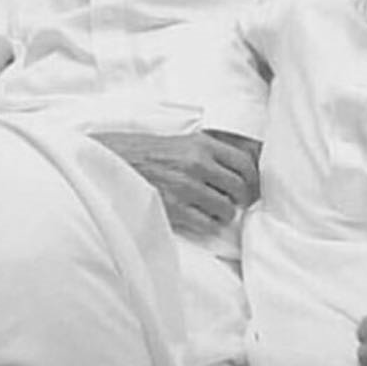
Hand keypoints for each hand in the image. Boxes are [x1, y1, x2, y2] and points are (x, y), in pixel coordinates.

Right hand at [93, 130, 259, 236]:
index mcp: (201, 144)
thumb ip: (210, 150)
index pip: (245, 163)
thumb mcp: (182, 141)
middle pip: (239, 188)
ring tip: (214, 211)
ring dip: (224, 214)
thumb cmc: (148, 153)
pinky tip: (202, 219)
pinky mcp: (175, 208)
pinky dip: (209, 225)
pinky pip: (207, 224)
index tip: (252, 188)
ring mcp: (186, 186)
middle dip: (239, 199)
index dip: (253, 180)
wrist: (112, 162)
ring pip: (226, 208)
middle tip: (233, 202)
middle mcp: (197, 163)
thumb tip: (245, 163)